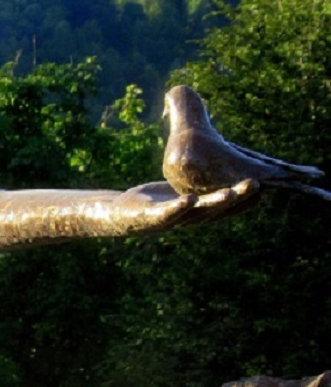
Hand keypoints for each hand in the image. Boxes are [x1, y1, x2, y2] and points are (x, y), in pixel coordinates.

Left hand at [118, 178, 259, 231]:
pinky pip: (168, 213)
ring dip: (215, 203)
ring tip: (230, 193)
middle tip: (255, 185)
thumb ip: (202, 185)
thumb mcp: (183, 192)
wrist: (123, 214)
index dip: (245, 201)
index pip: (226, 208)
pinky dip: (179, 207)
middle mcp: (190, 219)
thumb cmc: (157, 201)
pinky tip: (189, 199)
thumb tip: (222, 167)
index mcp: (199, 213)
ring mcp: (172, 219)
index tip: (264, 190)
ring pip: (197, 212)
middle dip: (237, 198)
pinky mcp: (152, 217)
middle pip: (217, 209)